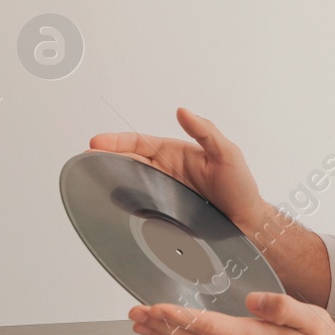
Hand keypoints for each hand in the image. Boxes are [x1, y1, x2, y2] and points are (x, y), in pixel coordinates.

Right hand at [88, 107, 265, 227]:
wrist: (247, 223)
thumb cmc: (240, 187)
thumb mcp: (227, 153)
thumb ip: (205, 132)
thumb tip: (183, 111)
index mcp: (175, 154)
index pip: (140, 143)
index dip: (118, 142)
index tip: (97, 142)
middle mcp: (166, 172)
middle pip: (129, 162)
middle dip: (106, 159)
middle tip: (86, 160)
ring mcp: (164, 193)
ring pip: (131, 184)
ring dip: (113, 180)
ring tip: (94, 179)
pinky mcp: (166, 212)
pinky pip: (141, 206)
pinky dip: (126, 204)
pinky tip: (115, 204)